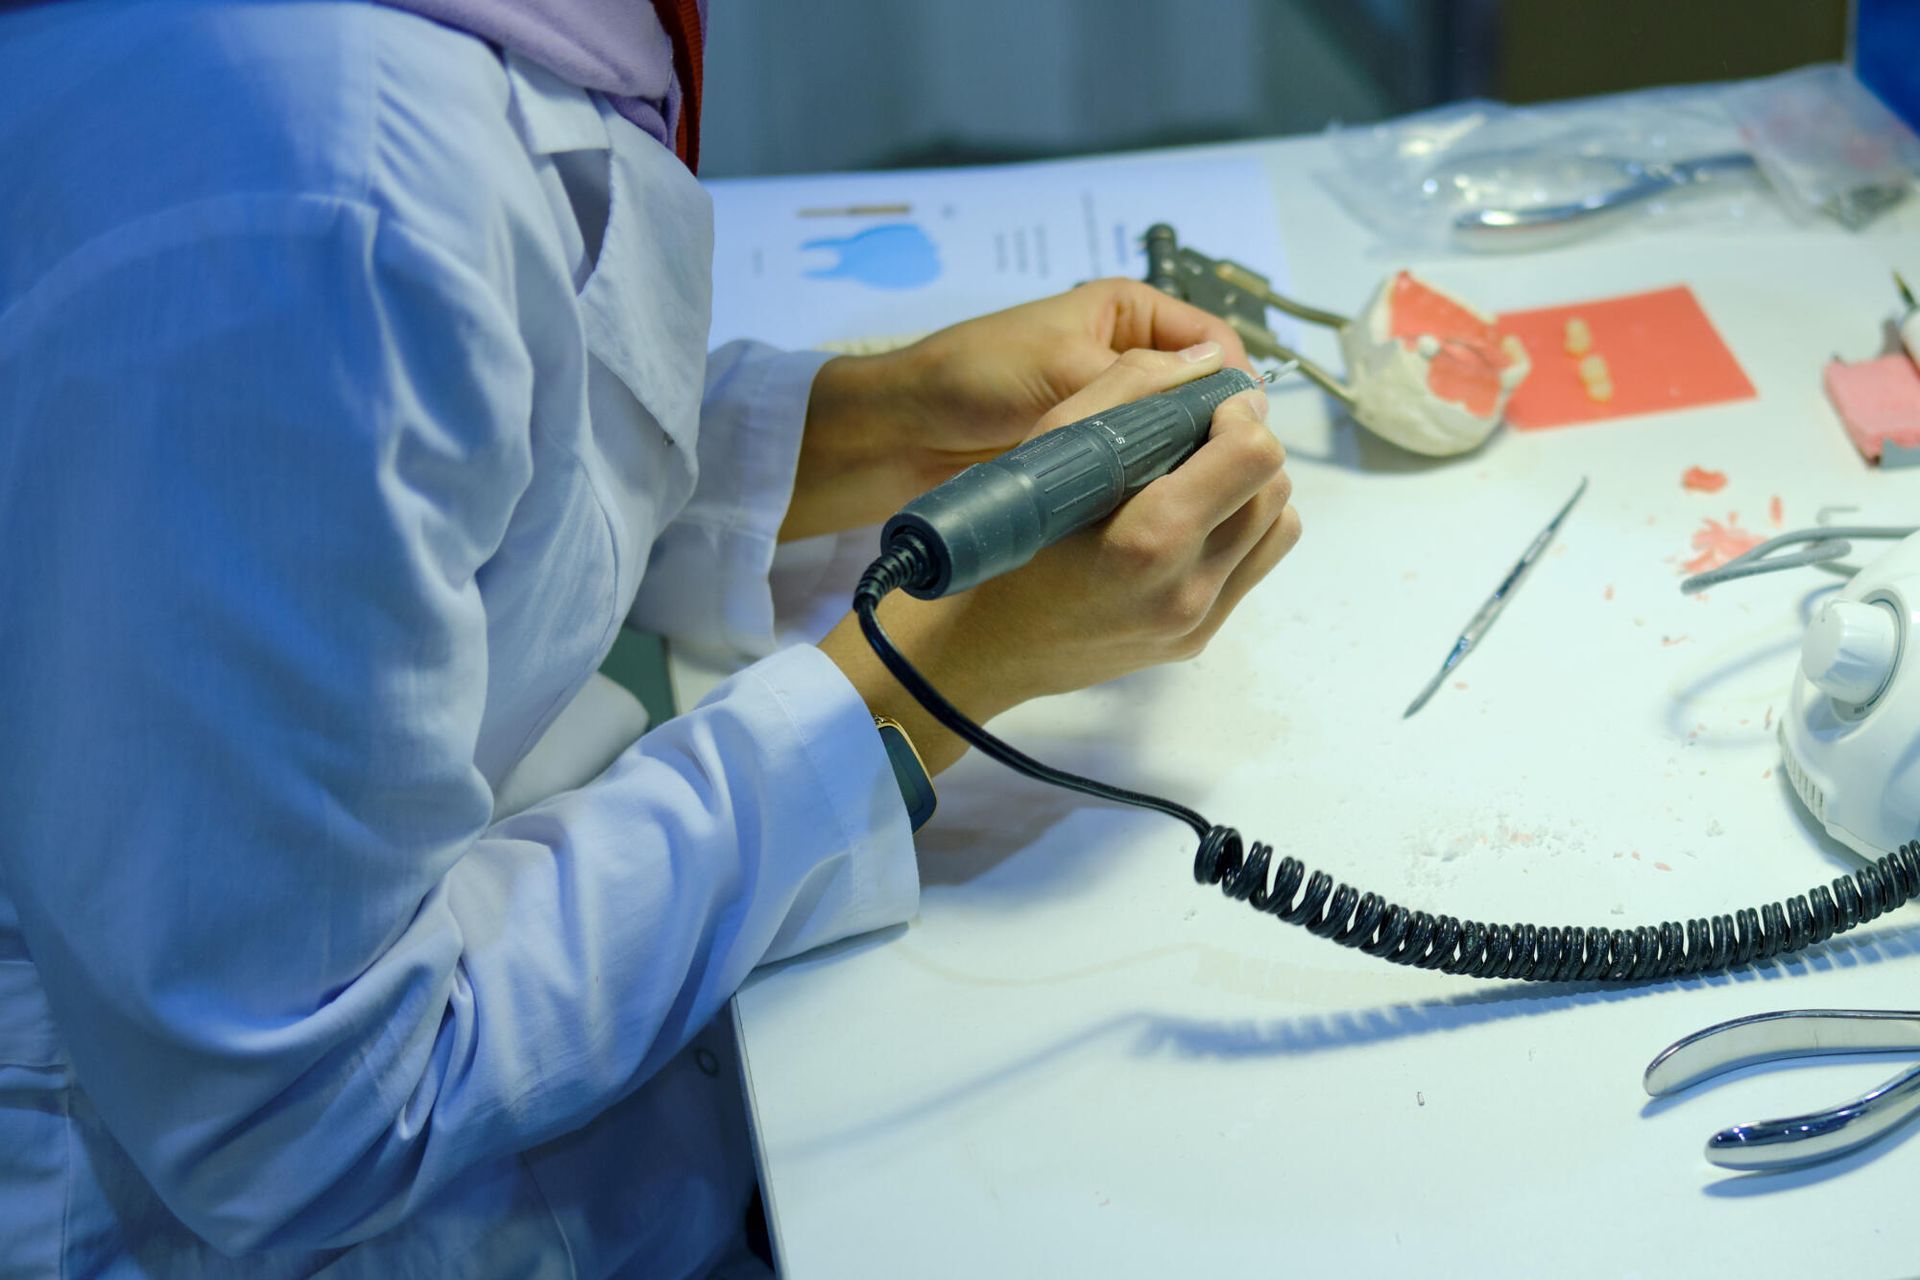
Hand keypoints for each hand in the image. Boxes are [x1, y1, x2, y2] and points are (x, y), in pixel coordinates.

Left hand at [782, 279, 1250, 540]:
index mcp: (1131, 312)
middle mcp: (1132, 358)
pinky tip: (1159, 510)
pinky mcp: (1096, 459)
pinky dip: (1152, 487)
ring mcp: (1115, 413)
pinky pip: (1144, 471)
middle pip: (1201, 395)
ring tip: (1189, 495)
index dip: (1230, 384)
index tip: (1235, 430)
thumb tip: (1227, 383)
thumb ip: (1142, 375)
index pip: (1215, 342)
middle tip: (1213, 473)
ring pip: (1176, 438)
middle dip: (1209, 429)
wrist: (903, 433)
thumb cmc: (974, 376)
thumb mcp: (1062, 363)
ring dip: (1181, 463)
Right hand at [819, 343, 1297, 775]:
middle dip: (1247, 450)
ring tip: (1198, 481)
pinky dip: (1237, 533)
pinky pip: (1253, 567)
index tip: (1212, 407)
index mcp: (1148, 541)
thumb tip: (1205, 366)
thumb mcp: (1047, 447)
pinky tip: (1190, 524)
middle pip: (1274, 489)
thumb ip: (1126, 392)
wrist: (981, 646)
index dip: (1242, 417)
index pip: (1255, 457)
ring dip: (1250, 492)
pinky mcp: (1196, 640)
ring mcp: (1194, 622)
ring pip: (1277, 529)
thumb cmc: (1004, 540)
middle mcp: (1183, 590)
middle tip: (1202, 438)